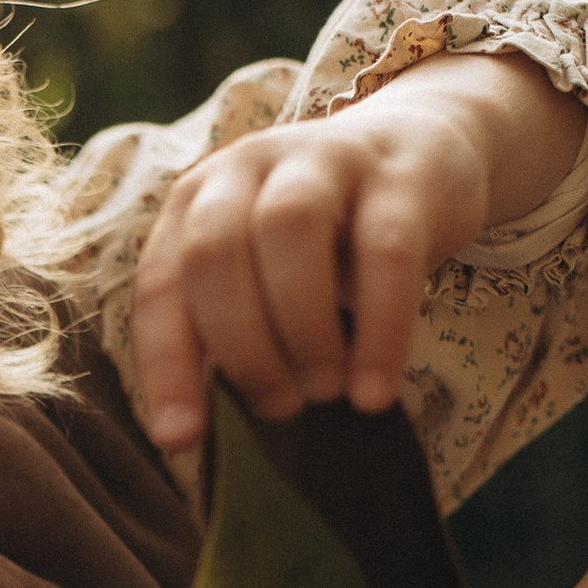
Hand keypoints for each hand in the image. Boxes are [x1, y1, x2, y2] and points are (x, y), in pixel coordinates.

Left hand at [130, 49, 587, 452]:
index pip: (163, 283)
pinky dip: (379, 328)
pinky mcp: (400, 174)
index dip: (167, 364)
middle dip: (241, 345)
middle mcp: (248, 167)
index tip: (183, 439)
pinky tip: (375, 390)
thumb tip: (199, 434)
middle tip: (280, 407)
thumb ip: (234, 327)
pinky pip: (387, 249)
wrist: (424, 148)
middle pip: (215, 250)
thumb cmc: (330, 238)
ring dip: (301, 326)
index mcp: (200, 199)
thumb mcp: (266, 271)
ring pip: (288, 228)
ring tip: (327, 391)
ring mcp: (324, 160)